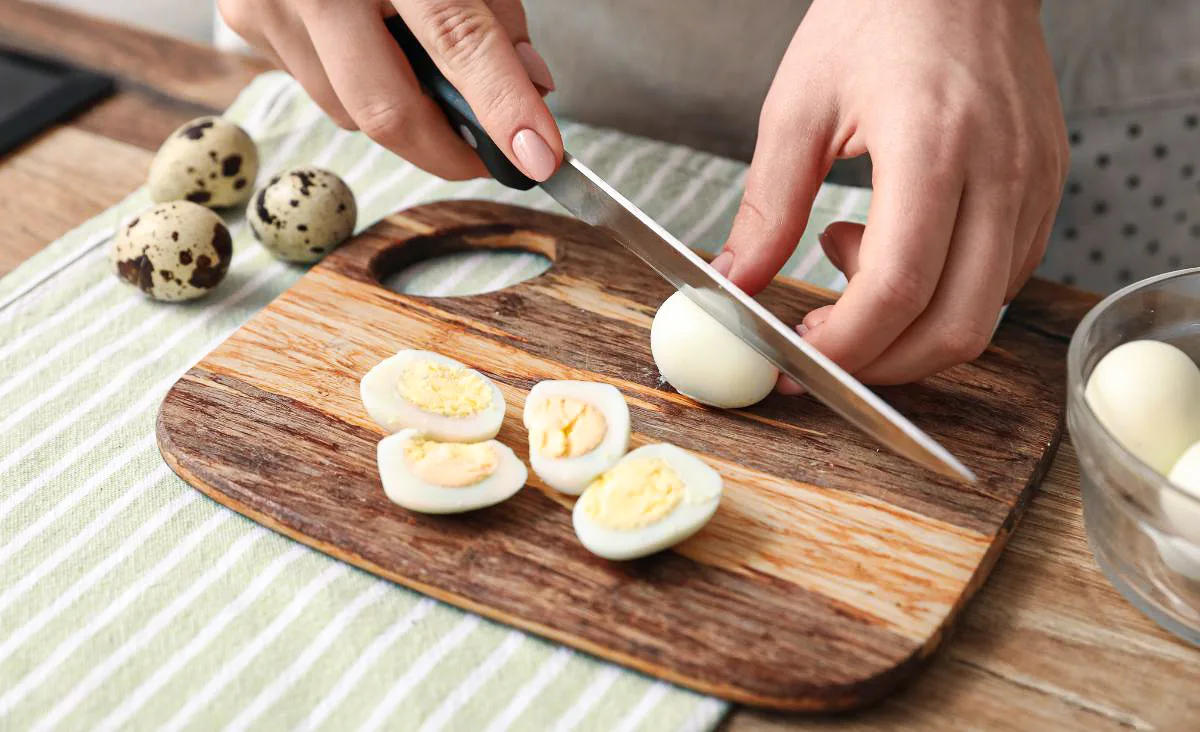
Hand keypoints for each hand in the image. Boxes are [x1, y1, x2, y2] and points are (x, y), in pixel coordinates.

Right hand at [218, 0, 560, 180]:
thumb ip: (493, 11)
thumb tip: (530, 87)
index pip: (456, 39)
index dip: (502, 106)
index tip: (538, 156)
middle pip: (386, 109)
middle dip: (448, 149)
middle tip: (490, 155)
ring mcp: (270, 1)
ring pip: (351, 111)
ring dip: (402, 113)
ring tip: (425, 72)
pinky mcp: (245, 19)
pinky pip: (319, 88)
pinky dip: (357, 83)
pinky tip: (369, 40)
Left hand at [715, 0, 1066, 385]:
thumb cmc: (877, 15)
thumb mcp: (798, 105)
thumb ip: (768, 205)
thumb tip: (733, 283)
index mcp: (932, 147)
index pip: (897, 288)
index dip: (846, 345)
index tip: (800, 358)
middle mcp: (999, 173)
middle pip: (955, 327)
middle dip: (883, 364)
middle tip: (824, 347)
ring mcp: (1034, 183)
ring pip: (984, 313)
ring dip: (910, 324)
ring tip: (852, 254)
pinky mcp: (1047, 187)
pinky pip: (1003, 278)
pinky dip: (944, 292)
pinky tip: (898, 241)